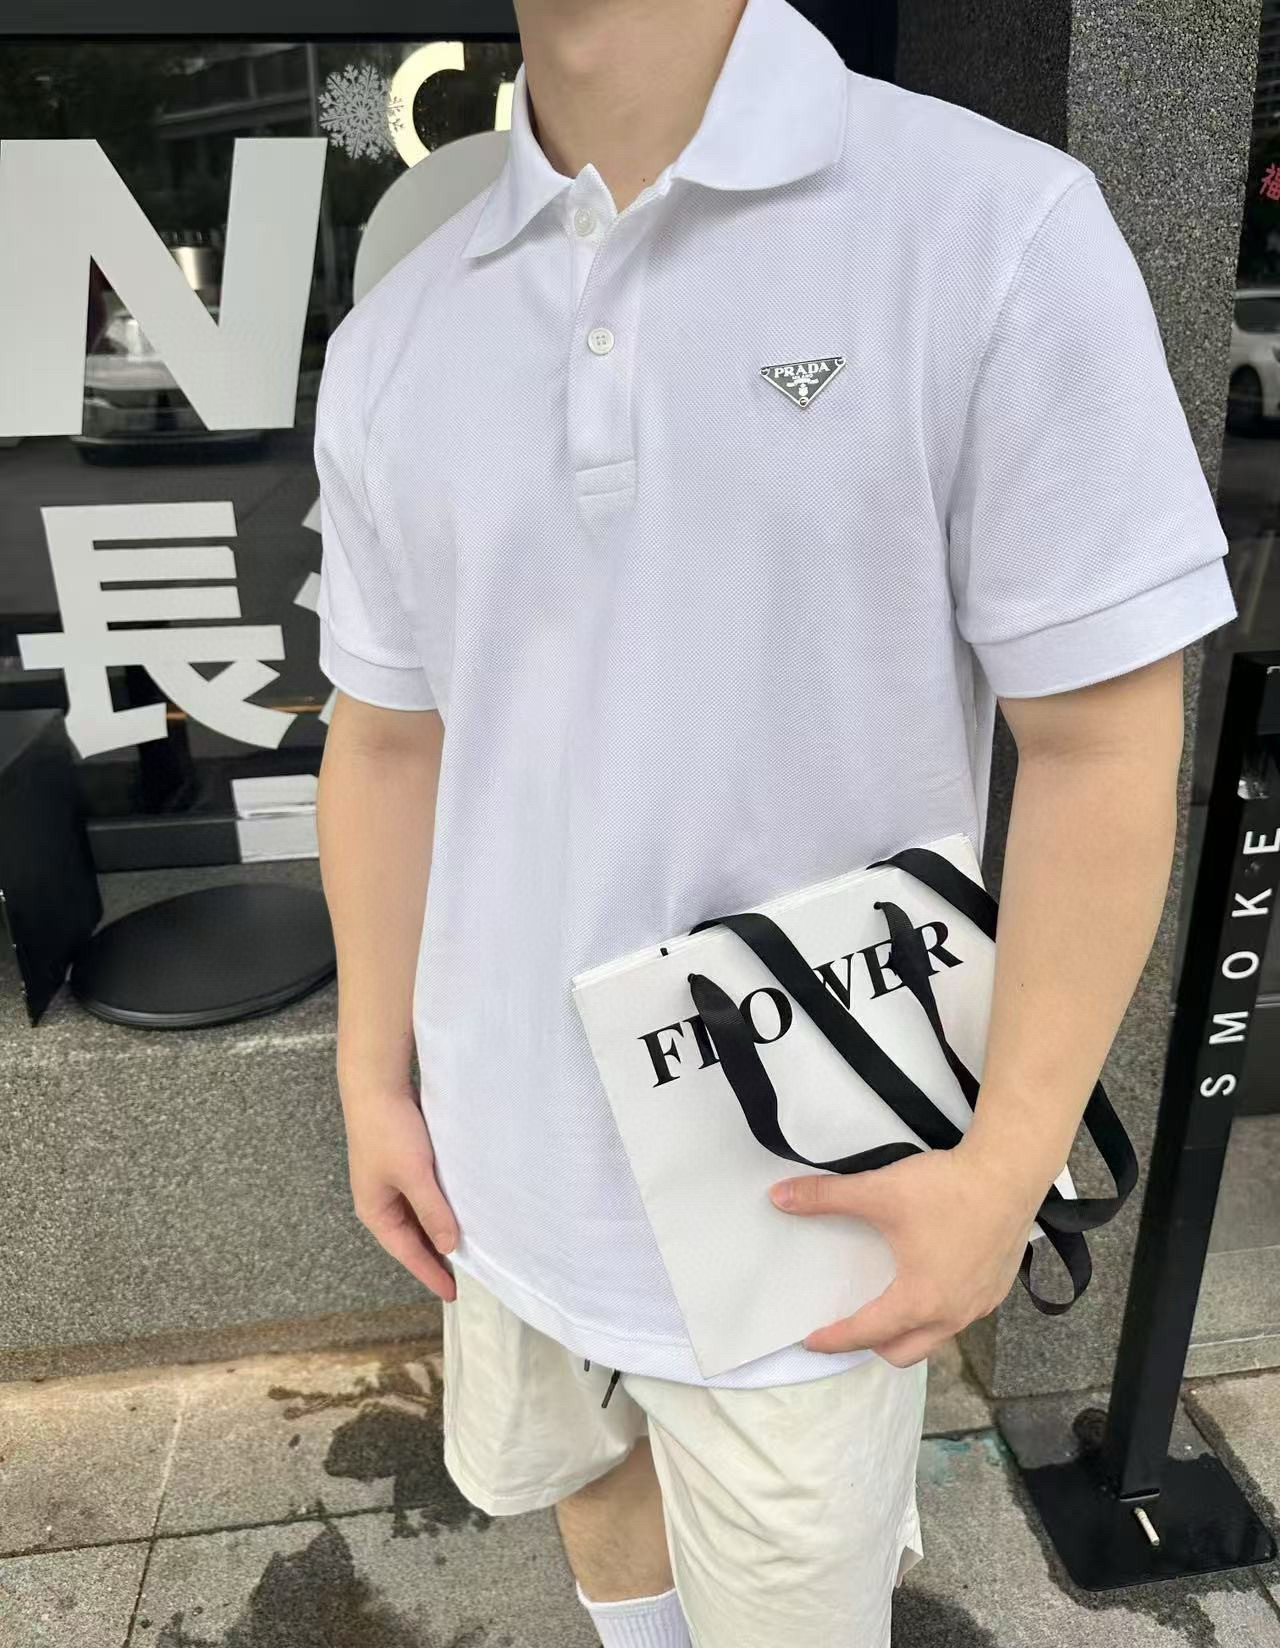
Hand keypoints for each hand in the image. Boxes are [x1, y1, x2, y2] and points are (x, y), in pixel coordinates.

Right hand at [341, 1079, 458, 1301]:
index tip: (453, 1294)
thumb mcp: (415, 1175)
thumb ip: (433, 1211)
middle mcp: (380, 1201)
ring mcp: (388, 1183)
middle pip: (411, 1238)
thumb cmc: (390, 1131)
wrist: (376, 1084)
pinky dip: (437, 1208)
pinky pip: (421, 1197)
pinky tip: (456, 1209)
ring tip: (464, 1247)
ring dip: (437, 1230)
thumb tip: (450, 1247)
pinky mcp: (400, 1164)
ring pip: (417, 1217)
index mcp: (375, 1211)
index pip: (407, 1253)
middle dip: (434, 1256)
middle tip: (464, 1275)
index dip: (431, 1273)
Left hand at [768, 1140, 1045, 1365]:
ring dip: (906, 1331)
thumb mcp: (879, 1192)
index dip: (835, 1339)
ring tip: (885, 1308)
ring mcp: (980, 1305)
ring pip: (935, 1337)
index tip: (812, 1340)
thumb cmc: (946, 1189)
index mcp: (919, 1300)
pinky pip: (959, 1317)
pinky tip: (928, 1284)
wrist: (1009, 1173)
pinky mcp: (998, 1288)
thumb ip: (825, 1197)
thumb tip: (779, 1197)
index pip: (867, 1333)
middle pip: (903, 1352)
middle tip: (848, 1326)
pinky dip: (935, 1314)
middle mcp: (952, 1314)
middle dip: (872, 1345)